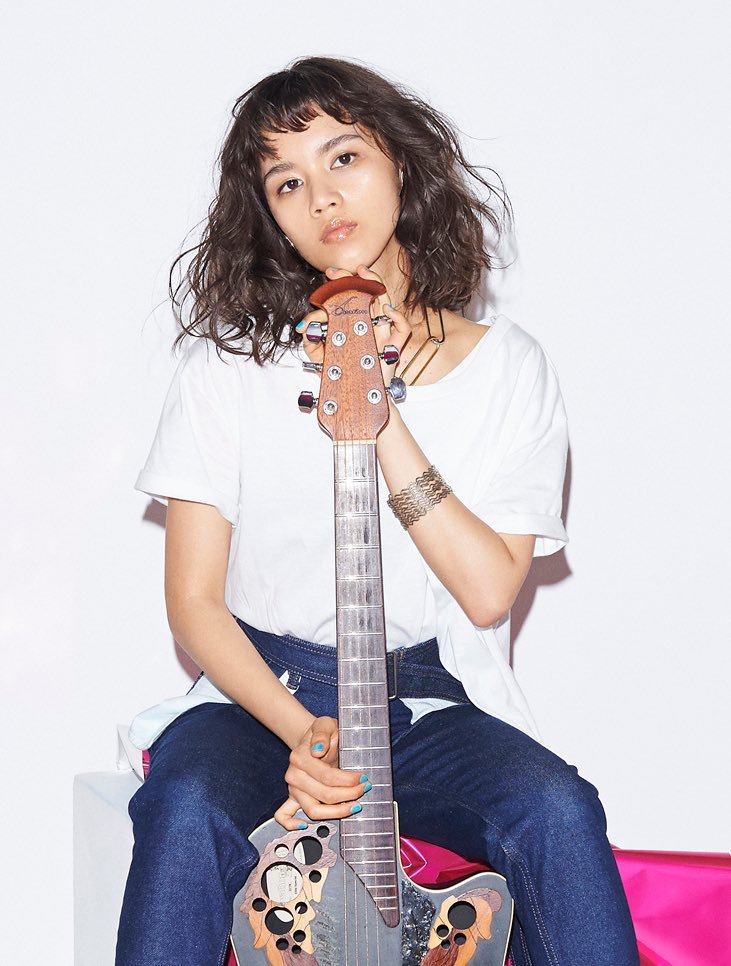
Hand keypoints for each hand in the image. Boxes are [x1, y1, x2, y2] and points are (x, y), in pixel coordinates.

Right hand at [273, 715, 371, 829]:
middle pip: (324, 795)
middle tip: (364, 789)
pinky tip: (304, 825)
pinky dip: (290, 823)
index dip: (348, 780)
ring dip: (335, 812)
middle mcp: (294, 775)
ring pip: (312, 810)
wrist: (313, 740)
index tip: (363, 778)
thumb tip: (319, 749)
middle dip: (348, 794)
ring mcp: (293, 789)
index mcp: (300, 757)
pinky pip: (283, 815)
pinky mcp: (292, 798)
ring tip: (354, 806)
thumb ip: (322, 733)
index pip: (327, 776)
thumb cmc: (323, 734)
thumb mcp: (325, 724)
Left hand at [299, 265, 410, 392]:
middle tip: (336, 271)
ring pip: (385, 301)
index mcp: (353, 323)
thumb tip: (306, 327)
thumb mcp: (318, 357)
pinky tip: (387, 311)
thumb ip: (310, 341)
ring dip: (376, 284)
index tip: (326, 280)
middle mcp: (368, 325)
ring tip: (362, 273)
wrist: (356, 398)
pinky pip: (402, 329)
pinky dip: (398, 318)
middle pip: (366, 293)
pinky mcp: (393, 348)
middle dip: (352, 278)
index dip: (335, 288)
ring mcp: (382, 335)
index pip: (346, 299)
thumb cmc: (341, 376)